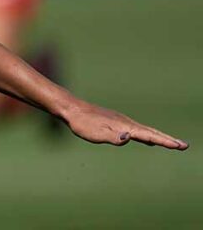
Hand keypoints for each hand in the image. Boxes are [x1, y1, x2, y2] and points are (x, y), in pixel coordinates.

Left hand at [60, 98, 187, 149]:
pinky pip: (136, 129)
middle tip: (184, 146)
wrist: (71, 109)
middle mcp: (126, 122)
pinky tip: (146, 139)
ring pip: (145, 130)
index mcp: (124, 126)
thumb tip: (129, 138)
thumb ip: (113, 137)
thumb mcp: (96, 134)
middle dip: (167, 139)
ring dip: (159, 137)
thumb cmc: (83, 124)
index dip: (165, 142)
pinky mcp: (115, 121)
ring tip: (170, 143)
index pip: (149, 135)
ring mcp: (121, 121)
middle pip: (151, 132)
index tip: (180, 146)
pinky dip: (147, 134)